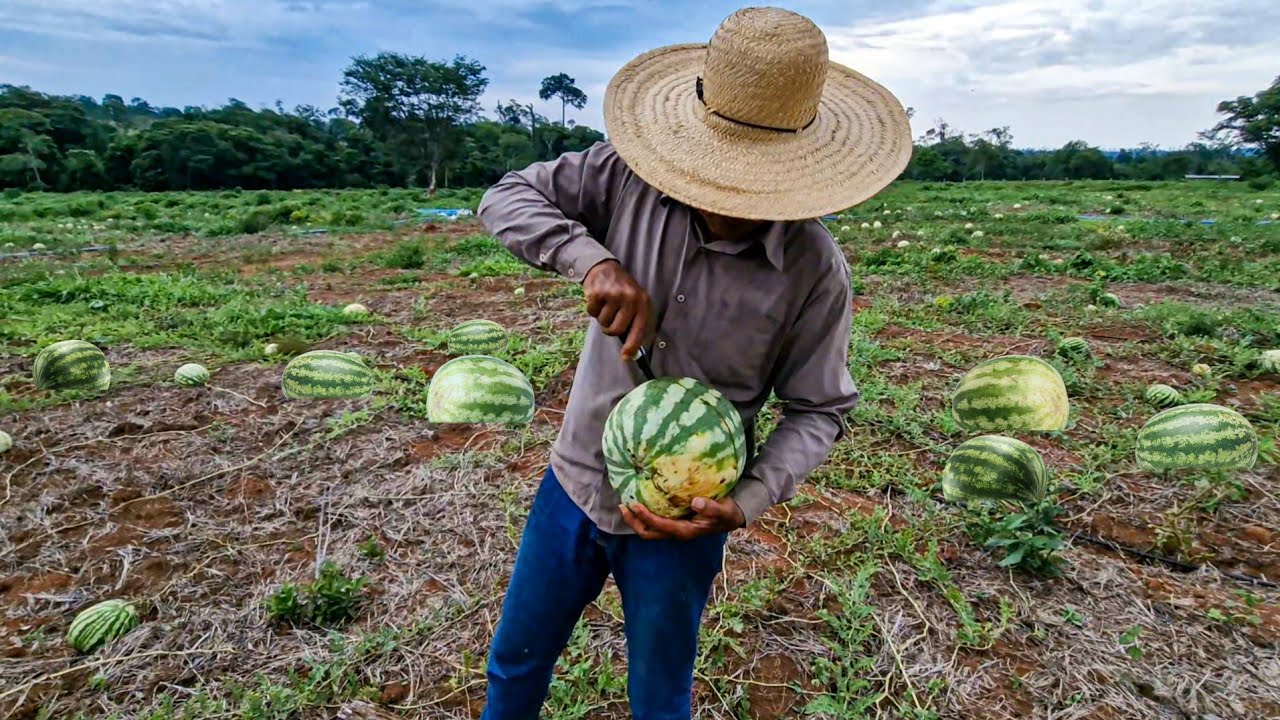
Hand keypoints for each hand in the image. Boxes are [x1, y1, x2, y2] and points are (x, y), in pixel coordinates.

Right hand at [583, 260, 651, 359]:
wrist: (605, 267)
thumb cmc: (621, 291)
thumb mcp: (634, 302)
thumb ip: (634, 322)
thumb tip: (632, 351)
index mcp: (643, 303)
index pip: (639, 329)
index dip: (632, 346)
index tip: (625, 357)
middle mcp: (630, 298)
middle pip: (617, 329)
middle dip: (610, 329)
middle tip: (609, 319)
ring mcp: (614, 294)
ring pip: (603, 322)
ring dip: (601, 316)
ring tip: (605, 304)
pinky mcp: (599, 292)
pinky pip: (592, 312)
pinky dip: (592, 309)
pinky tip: (597, 299)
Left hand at [619, 497, 745, 539]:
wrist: (731, 517)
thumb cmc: (726, 513)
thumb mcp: (723, 510)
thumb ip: (711, 507)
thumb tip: (696, 502)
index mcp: (686, 531)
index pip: (660, 526)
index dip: (646, 517)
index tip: (634, 504)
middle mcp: (676, 532)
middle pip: (648, 532)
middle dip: (633, 521)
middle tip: (622, 505)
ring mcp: (674, 528)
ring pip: (649, 529)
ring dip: (635, 519)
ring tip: (625, 504)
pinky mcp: (673, 523)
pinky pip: (654, 522)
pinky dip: (643, 514)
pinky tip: (639, 501)